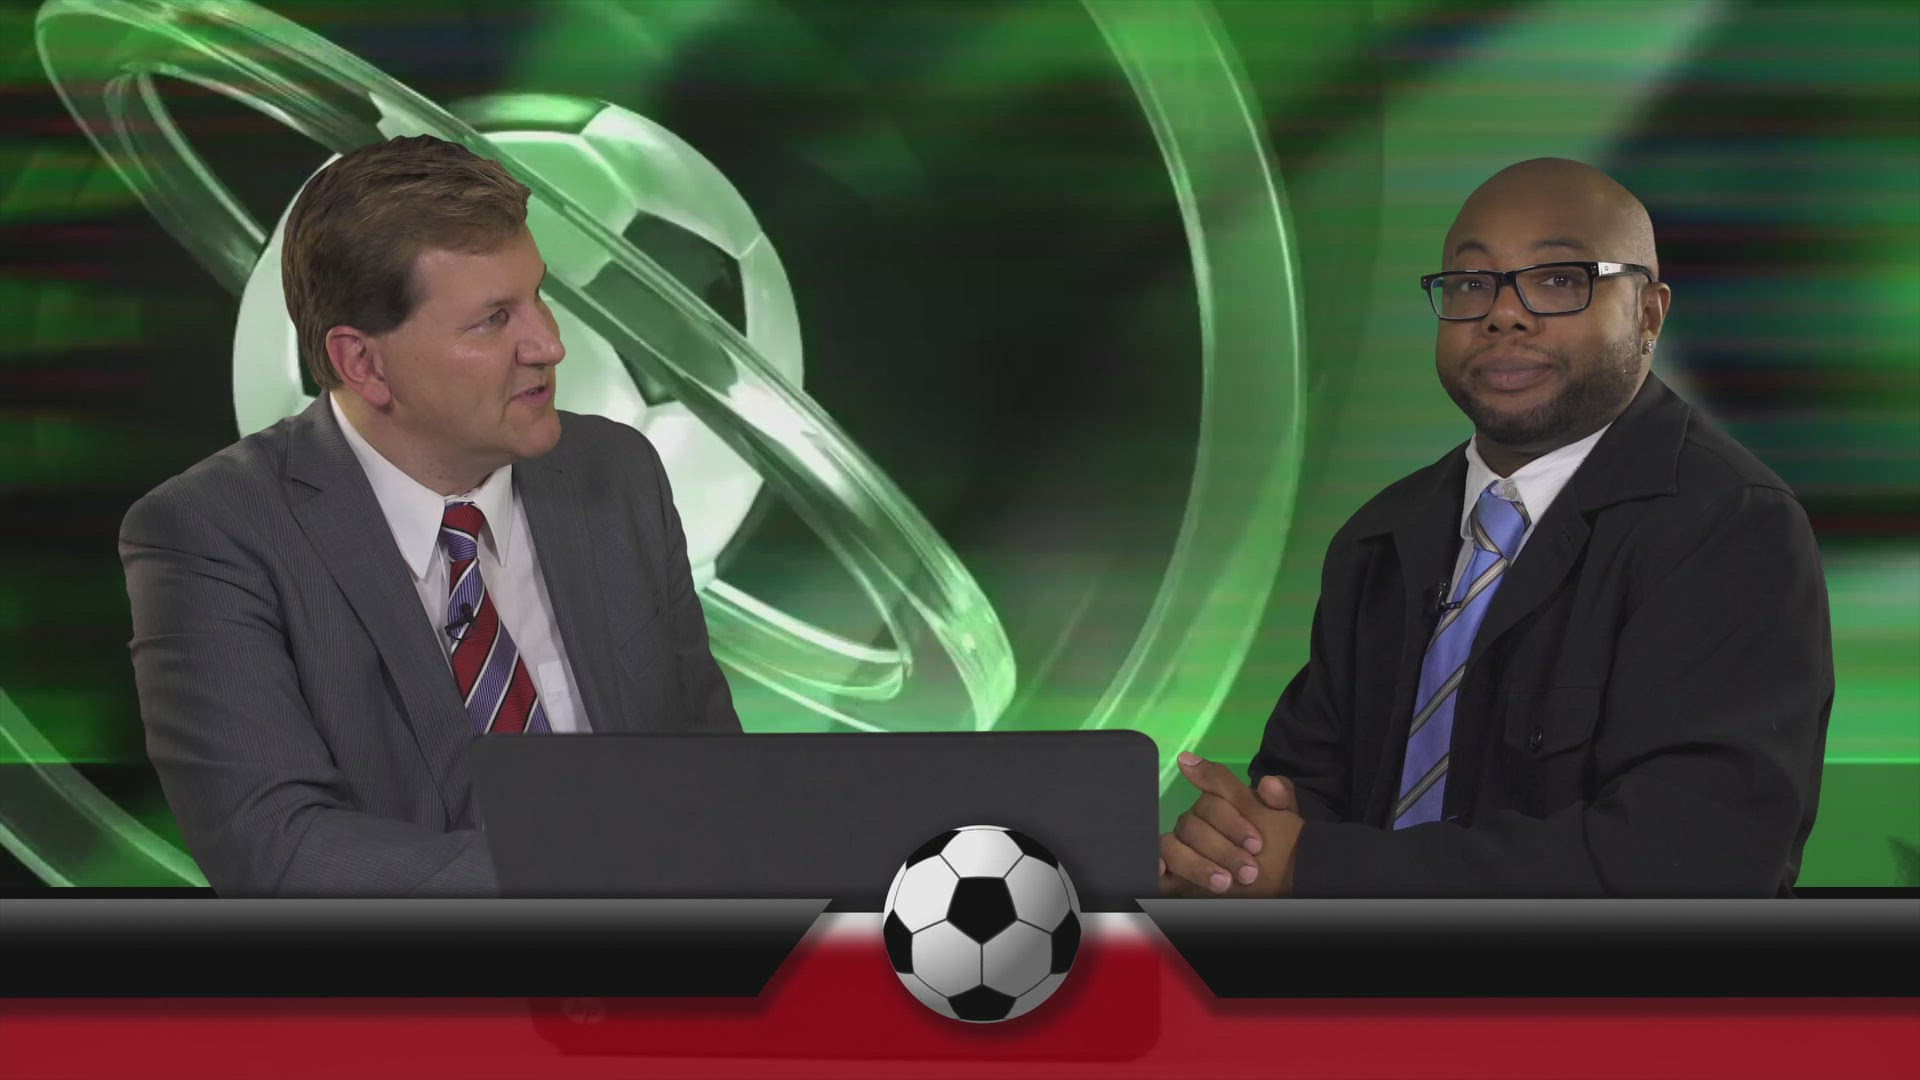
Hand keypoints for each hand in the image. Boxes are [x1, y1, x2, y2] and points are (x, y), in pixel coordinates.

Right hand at [1157, 752, 1303, 897]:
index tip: (1257, 844)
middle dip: (1222, 849)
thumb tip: (1267, 783)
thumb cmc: (1276, 846)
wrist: (1278, 880)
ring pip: (1173, 846)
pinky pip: (1158, 861)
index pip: (1212, 800)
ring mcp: (1182, 846)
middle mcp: (1195, 823)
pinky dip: (1157, 863)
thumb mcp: (1283, 821)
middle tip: (1249, 871)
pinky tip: (1163, 872)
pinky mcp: (1172, 871)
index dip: (1233, 822)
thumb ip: (1278, 798)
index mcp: (1217, 806)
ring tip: (1224, 883)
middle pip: (1192, 825)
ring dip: (1197, 865)